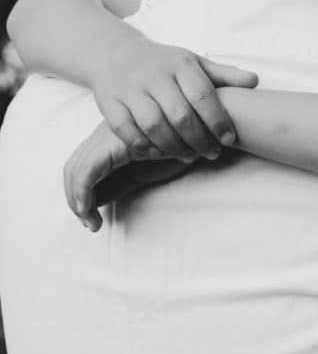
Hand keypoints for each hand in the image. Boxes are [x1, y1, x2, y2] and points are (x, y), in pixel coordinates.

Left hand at [64, 122, 190, 231]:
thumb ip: (121, 181)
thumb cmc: (183, 147)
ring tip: (90, 222)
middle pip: (74, 165)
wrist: (206, 131)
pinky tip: (88, 210)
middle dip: (74, 198)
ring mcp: (108, 135)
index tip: (90, 217)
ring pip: (76, 169)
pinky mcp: (114, 143)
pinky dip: (83, 192)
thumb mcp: (145, 170)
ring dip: (78, 199)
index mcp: (112, 136)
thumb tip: (96, 201)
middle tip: (89, 223)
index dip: (79, 192)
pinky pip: (88, 171)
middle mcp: (105, 133)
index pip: (82, 164)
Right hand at [91, 41, 257, 162]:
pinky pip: (127, 132)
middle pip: (180, 115)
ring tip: (189, 155)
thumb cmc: (164, 63)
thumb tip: (255, 81)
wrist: (116, 53)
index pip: (203, 95)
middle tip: (212, 153)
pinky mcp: (109, 103)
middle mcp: (154, 75)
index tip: (229, 139)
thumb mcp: (194, 63)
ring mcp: (130, 89)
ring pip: (154, 125)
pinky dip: (145, 147)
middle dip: (199, 140)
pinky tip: (160, 153)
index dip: (218, 120)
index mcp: (179, 64)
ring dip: (174, 147)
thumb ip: (224, 74)